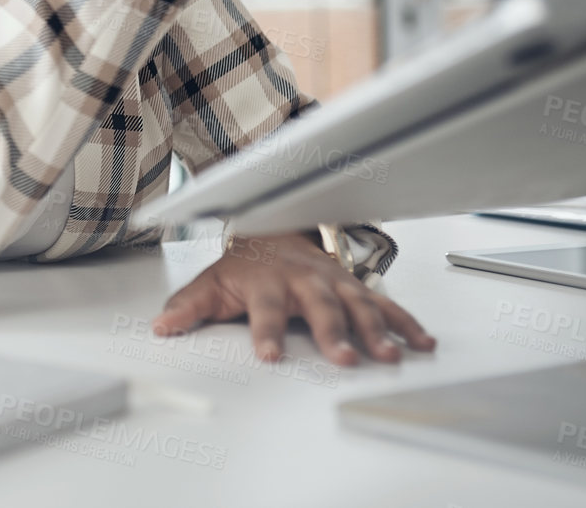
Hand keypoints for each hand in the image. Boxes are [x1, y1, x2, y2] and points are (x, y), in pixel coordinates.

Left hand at [152, 232, 435, 365]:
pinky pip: (385, 304)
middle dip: (332, 332)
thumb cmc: (244, 265)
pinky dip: (406, 322)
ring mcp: (333, 283)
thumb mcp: (211, 283)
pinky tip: (422, 342)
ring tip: (390, 355)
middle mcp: (304, 281)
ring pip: (358, 305)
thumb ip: (188, 307)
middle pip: (319, 307)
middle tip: (342, 357)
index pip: (264, 309)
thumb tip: (162, 327)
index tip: (269, 355)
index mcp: (266, 282)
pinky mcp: (355, 288)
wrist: (273, 228)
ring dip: (375, 330)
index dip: (265, 331)